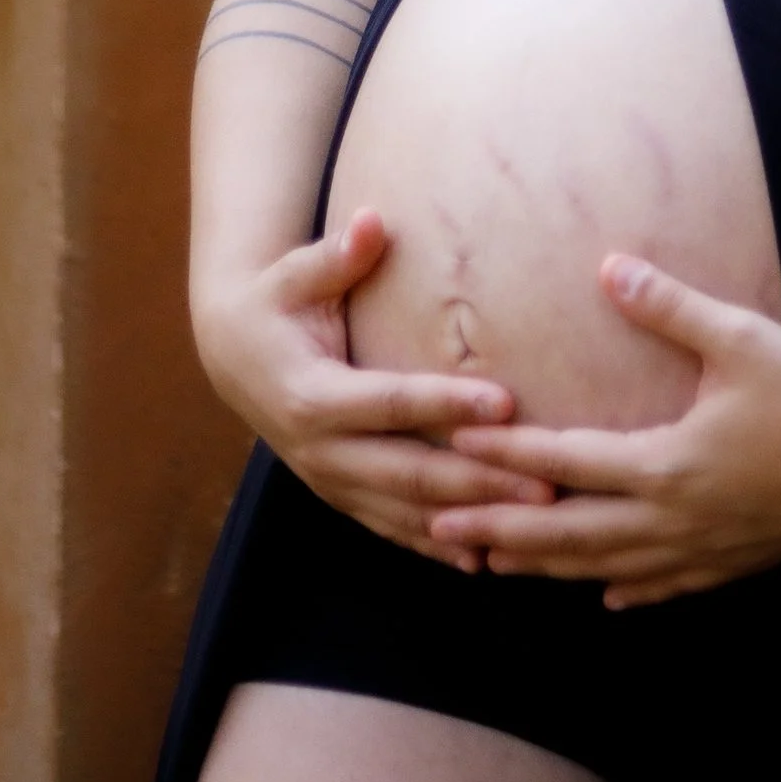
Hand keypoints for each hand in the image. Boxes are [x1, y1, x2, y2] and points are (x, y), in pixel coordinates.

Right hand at [194, 207, 554, 572]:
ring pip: (406, 511)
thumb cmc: (275, 303)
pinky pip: (391, 527)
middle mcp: (319, 451)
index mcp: (309, 395)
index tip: (506, 402)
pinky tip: (484, 560)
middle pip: (408, 472)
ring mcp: (330, 482)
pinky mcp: (340, 497)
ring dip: (470, 520)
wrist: (234, 357)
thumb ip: (336, 256)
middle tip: (546, 483)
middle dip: (478, 480)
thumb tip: (372, 221)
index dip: (446, 405)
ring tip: (534, 522)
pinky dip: (435, 547)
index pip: (391, 403)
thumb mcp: (295, 275)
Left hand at [430, 254, 780, 603]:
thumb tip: (608, 266)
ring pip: (608, 568)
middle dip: (500, 531)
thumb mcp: (736, 336)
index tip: (452, 450)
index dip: (505, 457)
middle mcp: (676, 517)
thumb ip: (667, 305)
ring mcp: (705, 548)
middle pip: (568, 533)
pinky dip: (629, 590)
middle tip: (437, 529)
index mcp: (667, 464)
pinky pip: (669, 585)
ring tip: (494, 567)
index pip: (566, 464)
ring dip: (546, 568)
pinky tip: (608, 595)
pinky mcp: (737, 560)